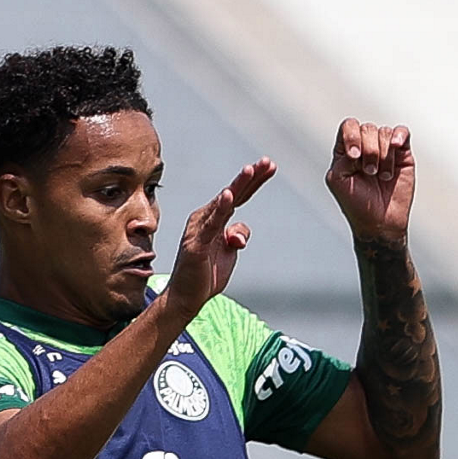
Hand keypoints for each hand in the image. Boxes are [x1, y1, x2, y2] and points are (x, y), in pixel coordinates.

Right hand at [165, 158, 275, 317]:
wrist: (186, 296)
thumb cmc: (206, 272)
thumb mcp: (230, 251)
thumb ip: (237, 235)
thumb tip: (240, 233)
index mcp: (215, 219)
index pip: (239, 196)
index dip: (254, 181)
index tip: (270, 166)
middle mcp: (205, 218)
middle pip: (233, 193)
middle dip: (251, 177)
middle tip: (267, 162)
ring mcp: (199, 229)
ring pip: (223, 203)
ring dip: (237, 186)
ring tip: (250, 171)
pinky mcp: (196, 243)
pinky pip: (210, 224)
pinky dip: (219, 209)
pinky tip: (228, 196)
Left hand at [325, 118, 414, 241]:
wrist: (380, 223)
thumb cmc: (357, 204)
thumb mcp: (338, 180)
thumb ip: (342, 157)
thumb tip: (361, 144)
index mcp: (347, 150)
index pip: (348, 126)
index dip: (352, 137)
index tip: (354, 157)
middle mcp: (366, 146)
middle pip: (367, 128)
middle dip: (369, 151)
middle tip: (369, 173)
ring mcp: (385, 149)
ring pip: (384, 133)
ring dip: (383, 156)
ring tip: (382, 176)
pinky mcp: (403, 154)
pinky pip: (403, 132)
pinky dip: (399, 136)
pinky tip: (396, 146)